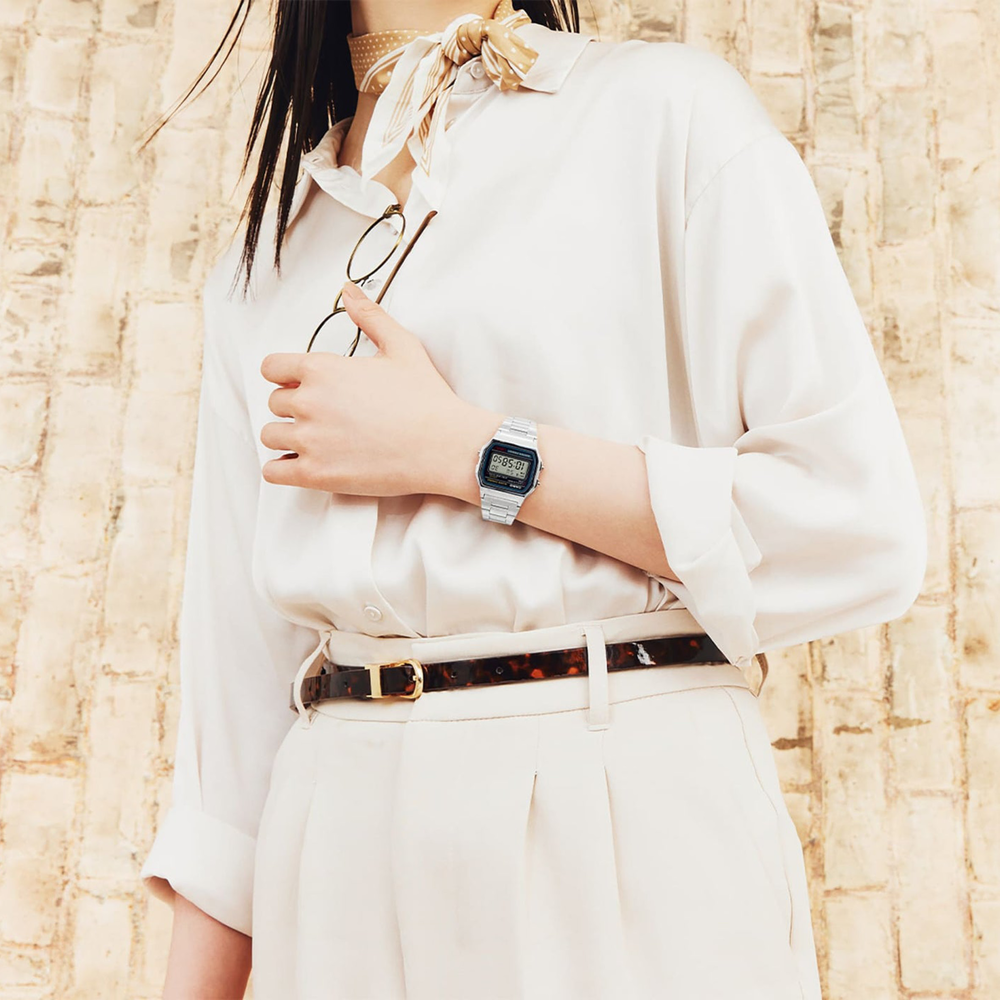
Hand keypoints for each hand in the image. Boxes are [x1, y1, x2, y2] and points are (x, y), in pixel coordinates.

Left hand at [259, 281, 478, 495]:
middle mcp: (308, 402)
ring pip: (270, 436)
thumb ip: (370, 316)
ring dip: (287, 438)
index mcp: (322, 369)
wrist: (445, 446)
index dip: (286, 376)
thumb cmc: (426, 398)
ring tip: (316, 442)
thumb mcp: (402, 346)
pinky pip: (274, 472)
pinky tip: (303, 465)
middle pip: (274, 403)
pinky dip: (282, 469)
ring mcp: (309, 440)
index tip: (305, 386)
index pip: (272, 368)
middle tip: (324, 416)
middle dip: (294, 408)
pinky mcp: (316, 475)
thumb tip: (349, 290)